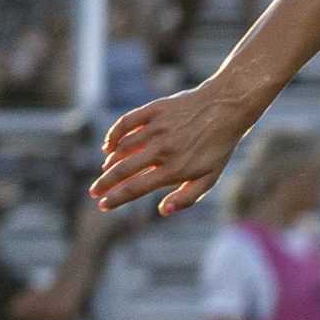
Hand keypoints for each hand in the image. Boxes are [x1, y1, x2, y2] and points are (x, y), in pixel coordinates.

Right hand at [91, 78, 261, 216]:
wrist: (226, 108)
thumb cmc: (218, 148)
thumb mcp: (209, 178)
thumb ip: (187, 197)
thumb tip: (162, 211)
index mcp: (174, 169)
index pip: (136, 187)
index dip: (117, 198)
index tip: (103, 205)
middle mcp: (162, 149)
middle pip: (122, 170)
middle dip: (104, 184)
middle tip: (93, 192)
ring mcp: (156, 128)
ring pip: (122, 147)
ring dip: (110, 162)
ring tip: (106, 172)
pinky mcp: (153, 110)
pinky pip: (126, 123)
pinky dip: (114, 135)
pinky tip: (108, 145)